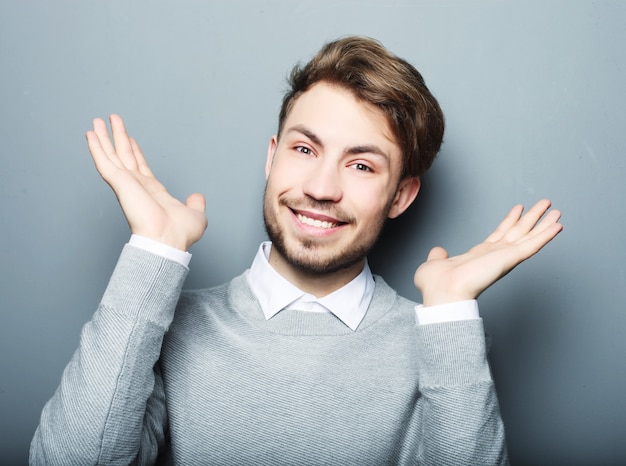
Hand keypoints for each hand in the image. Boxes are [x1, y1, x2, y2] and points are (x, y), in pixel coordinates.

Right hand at [86, 114, 207, 250]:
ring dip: (104, 137)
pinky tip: (90, 134)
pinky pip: (104, 162)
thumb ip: (196, 204)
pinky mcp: (119, 183)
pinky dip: (96, 148)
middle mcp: (137, 186)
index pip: (141, 167)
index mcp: (153, 192)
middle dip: (118, 138)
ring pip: (112, 155)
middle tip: (112, 120)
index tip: (131, 139)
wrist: (168, 240)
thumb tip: (197, 197)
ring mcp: (126, 184)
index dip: (136, 152)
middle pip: (124, 156)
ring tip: (97, 120)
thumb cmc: (180, 234)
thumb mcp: (195, 214)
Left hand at [414, 199, 562, 305]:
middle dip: (532, 218)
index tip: (519, 208)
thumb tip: (437, 251)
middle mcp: (494, 256)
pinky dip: (546, 235)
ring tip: (557, 211)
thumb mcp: (433, 265)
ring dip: (543, 223)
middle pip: (518, 232)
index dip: (510, 221)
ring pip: (529, 236)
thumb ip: (438, 256)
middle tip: (546, 204)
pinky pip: (532, 245)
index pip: (499, 235)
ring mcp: (503, 257)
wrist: (442, 293)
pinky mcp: (510, 259)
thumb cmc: (436, 286)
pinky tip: (558, 225)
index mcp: (479, 256)